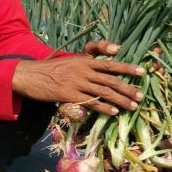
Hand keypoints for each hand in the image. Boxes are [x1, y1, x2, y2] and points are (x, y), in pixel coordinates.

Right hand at [12, 41, 144, 115]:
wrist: (29, 75)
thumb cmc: (50, 69)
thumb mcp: (69, 61)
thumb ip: (86, 63)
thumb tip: (102, 70)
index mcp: (84, 60)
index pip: (110, 63)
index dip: (126, 68)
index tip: (142, 72)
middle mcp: (83, 69)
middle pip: (110, 79)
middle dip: (128, 88)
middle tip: (140, 96)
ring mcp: (76, 82)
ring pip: (104, 91)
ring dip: (120, 100)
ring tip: (132, 106)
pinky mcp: (69, 95)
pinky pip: (90, 102)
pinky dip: (104, 107)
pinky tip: (114, 112)